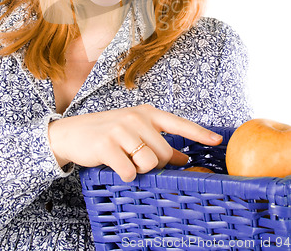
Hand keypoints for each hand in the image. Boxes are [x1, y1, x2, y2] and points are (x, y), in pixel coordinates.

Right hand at [48, 104, 221, 181]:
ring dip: (140, 170)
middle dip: (157, 164)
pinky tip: (117, 167)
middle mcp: (136, 118)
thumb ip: (160, 143)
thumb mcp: (136, 133)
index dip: (199, 133)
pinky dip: (126, 176)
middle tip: (140, 161)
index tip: (217, 140)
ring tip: (127, 161)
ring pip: (149, 162)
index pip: (178, 123)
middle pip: (164, 153)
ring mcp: (121, 130)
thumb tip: (183, 158)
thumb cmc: (109, 133)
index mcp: (147, 113)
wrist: (73, 132)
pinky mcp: (107, 145)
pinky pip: (129, 171)